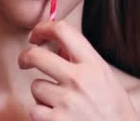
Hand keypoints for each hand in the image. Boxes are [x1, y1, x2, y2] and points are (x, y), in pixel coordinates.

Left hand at [19, 21, 136, 120]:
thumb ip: (83, 61)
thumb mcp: (105, 79)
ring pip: (36, 86)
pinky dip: (42, 114)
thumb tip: (56, 45)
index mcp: (93, 64)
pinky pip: (35, 109)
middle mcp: (79, 79)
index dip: (43, 28)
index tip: (36, 35)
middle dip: (25, 57)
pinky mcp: (56, 120)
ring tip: (60, 103)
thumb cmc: (114, 112)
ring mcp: (66, 101)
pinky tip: (57, 117)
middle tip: (24, 61)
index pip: (62, 30)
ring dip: (42, 94)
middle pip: (36, 55)